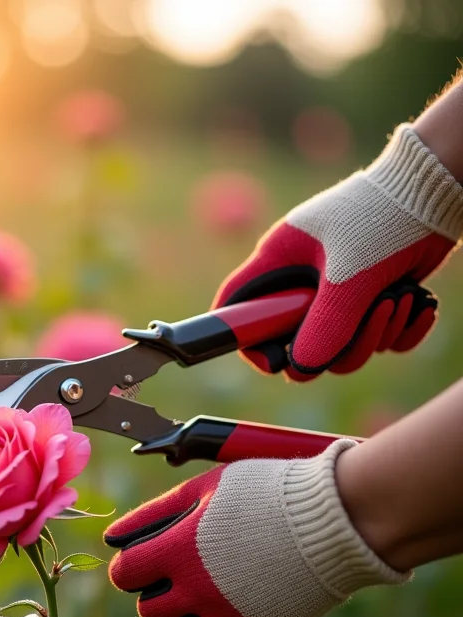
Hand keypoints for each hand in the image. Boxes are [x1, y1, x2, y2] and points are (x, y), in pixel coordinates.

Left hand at [104, 441, 406, 616]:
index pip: (124, 574)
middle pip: (149, 611)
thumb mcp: (204, 487)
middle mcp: (196, 593)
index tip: (143, 558)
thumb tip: (113, 535)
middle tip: (178, 571)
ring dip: (188, 615)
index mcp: (177, 553)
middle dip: (156, 591)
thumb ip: (155, 512)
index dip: (129, 565)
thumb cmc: (264, 492)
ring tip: (209, 588)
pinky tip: (233, 608)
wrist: (331, 518)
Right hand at [213, 124, 462, 380]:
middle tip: (363, 325)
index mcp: (278, 264)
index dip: (244, 337)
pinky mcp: (370, 297)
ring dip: (376, 335)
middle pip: (297, 341)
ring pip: (341, 344)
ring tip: (401, 301)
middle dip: (337, 347)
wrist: (433, 190)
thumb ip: (324, 326)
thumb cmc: (379, 220)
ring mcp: (336, 291)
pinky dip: (400, 331)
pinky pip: (376, 337)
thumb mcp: (348, 277)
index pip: (237, 306)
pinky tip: (419, 306)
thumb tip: (301, 370)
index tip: (274, 360)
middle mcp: (300, 281)